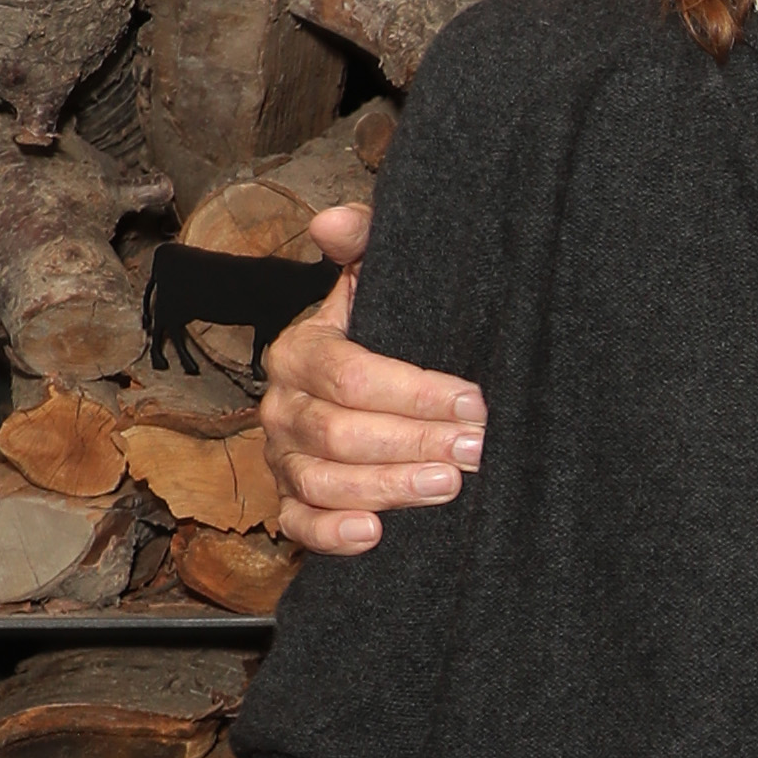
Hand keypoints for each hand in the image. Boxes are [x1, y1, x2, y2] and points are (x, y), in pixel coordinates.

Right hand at [260, 211, 487, 558]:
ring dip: (388, 488)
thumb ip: (363, 241)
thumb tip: (331, 222)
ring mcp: (283, 457)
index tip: (473, 400)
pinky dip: (331, 535)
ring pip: (323, 481)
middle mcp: (282, 405)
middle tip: (475, 449)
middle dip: (414, 442)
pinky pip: (298, 525)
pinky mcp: (292, 502)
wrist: (373, 384)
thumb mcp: (379, 278)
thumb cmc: (385, 331)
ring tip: (449, 486)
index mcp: (300, 350)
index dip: (414, 391)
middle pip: (339, 432)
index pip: (350, 374)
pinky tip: (374, 534)